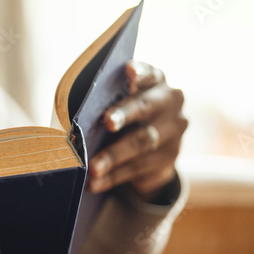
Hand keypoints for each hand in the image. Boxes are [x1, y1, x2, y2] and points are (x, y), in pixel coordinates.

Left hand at [88, 61, 186, 200]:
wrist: (153, 148)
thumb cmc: (124, 115)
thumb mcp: (120, 103)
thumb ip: (108, 101)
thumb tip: (79, 113)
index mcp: (155, 81)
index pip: (149, 73)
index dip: (140, 71)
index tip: (128, 70)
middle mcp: (170, 102)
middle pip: (146, 107)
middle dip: (124, 114)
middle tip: (107, 122)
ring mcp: (174, 131)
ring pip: (142, 142)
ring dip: (114, 155)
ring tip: (93, 167)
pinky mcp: (170, 158)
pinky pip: (139, 168)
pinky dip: (115, 176)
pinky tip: (97, 183)